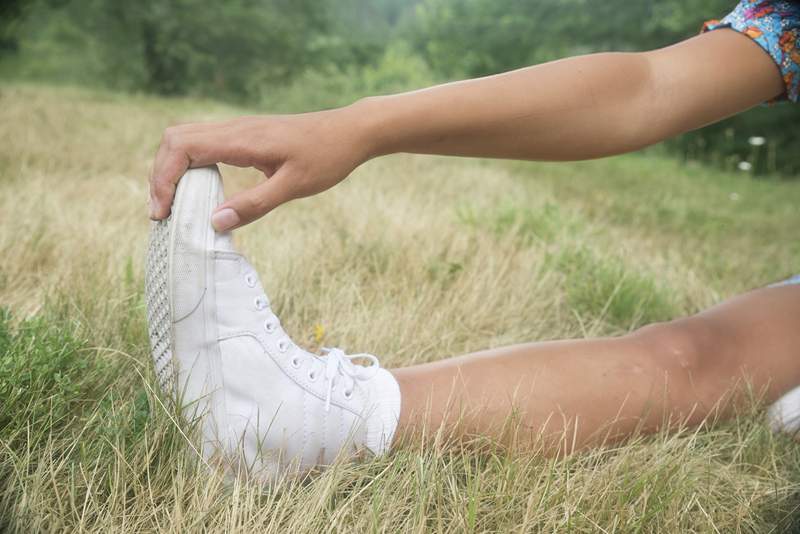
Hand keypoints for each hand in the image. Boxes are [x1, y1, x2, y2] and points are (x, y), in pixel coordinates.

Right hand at [149, 106, 371, 230]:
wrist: (350, 131)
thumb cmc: (327, 157)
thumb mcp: (294, 186)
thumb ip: (254, 204)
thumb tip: (214, 223)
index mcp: (242, 139)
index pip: (181, 148)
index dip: (163, 179)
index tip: (163, 212)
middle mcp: (234, 128)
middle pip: (174, 139)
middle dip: (160, 175)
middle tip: (163, 213)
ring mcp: (239, 129)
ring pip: (186, 139)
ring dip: (172, 169)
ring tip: (174, 205)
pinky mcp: (245, 136)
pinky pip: (204, 143)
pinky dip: (190, 165)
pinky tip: (199, 190)